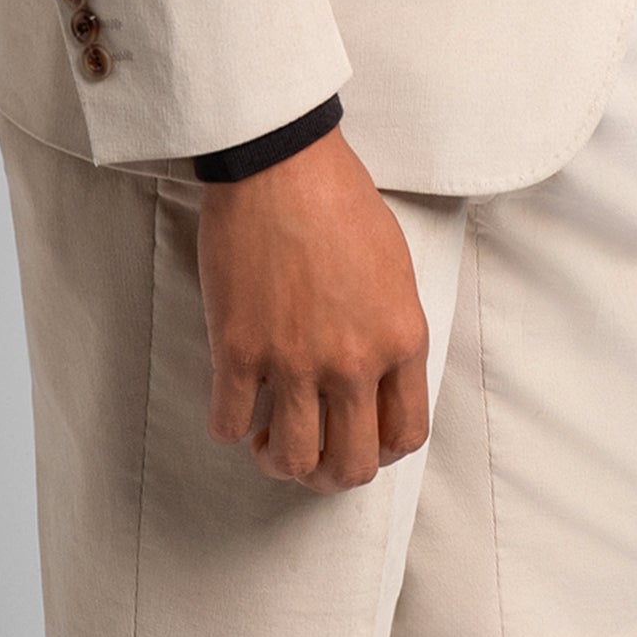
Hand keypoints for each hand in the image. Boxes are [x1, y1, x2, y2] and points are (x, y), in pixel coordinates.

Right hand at [197, 124, 430, 492]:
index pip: (406, 434)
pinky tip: (233, 404)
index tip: (359, 440)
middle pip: (351, 465)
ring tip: (269, 440)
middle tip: (312, 455)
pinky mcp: (241, 350)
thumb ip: (390, 328)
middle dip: (330, 475)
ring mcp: (296, 361)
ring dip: (279, 462)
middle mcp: (354, 362)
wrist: (280, 161)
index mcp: (400, 338)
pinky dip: (230, 426)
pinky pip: (230, 424)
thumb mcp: (394, 265)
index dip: (381, 451)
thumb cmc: (338, 197)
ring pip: (293, 461)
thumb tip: (377, 377)